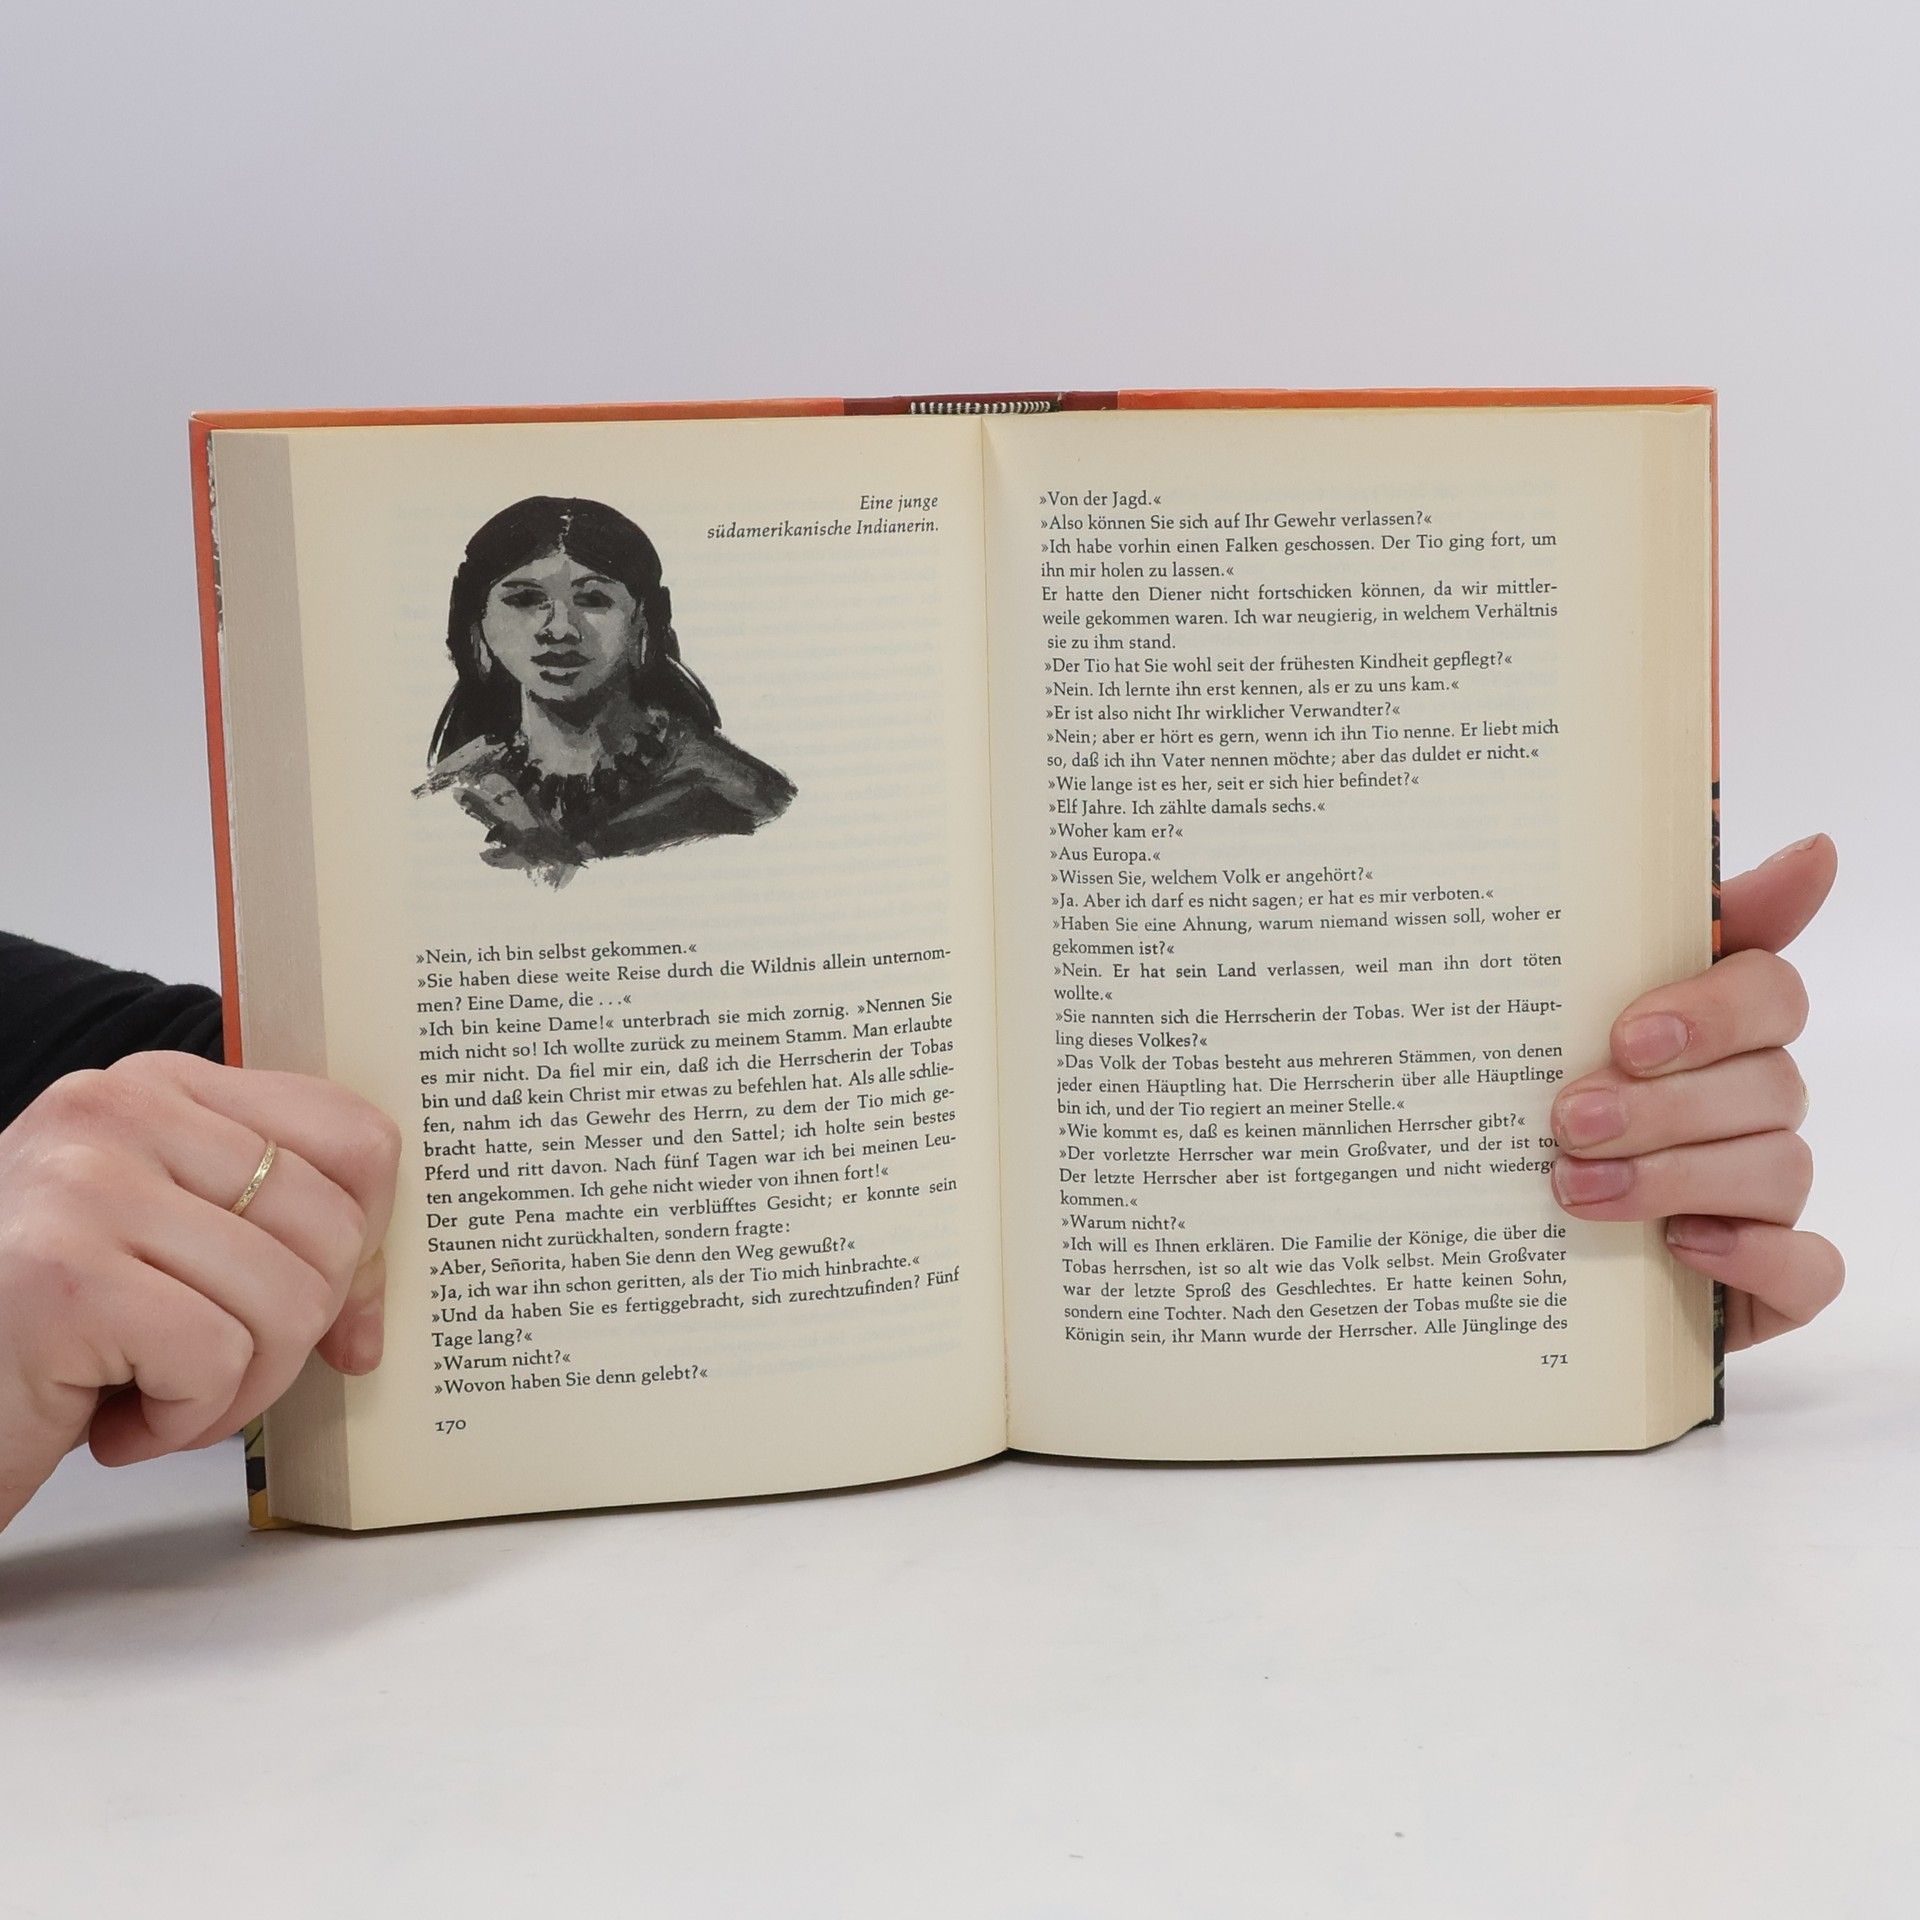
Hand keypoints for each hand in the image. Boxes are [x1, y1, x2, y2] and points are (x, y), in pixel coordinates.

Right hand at [0, 1052, 399, 1529]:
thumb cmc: (46, 1338)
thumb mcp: (167, 1251)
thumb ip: (271, 1240)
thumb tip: (370, 1317)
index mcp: (158, 1087)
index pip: (352, 1135)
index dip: (367, 1241)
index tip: (332, 1307)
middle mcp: (116, 1113)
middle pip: (332, 1228)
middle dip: (294, 1334)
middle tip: (205, 1368)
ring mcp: (84, 1188)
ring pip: (290, 1301)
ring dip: (235, 1390)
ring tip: (148, 1394)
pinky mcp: (64, 1280)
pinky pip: (218, 1360)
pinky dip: (182, 1421)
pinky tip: (110, 1420)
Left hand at [1548, 834, 1840, 1348]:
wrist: (1515, 1257)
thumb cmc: (1543, 1124)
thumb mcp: (1558, 1026)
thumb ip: (1644, 940)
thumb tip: (1809, 849)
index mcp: (1715, 1035)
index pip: (1768, 988)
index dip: (1710, 1006)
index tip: (1627, 1033)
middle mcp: (1755, 1106)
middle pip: (1766, 1080)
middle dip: (1661, 1103)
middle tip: (1566, 1120)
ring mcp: (1771, 1195)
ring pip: (1778, 1166)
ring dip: (1672, 1176)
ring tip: (1574, 1187)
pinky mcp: (1778, 1281)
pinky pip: (1810, 1267)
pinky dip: (1751, 1255)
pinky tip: (1679, 1245)